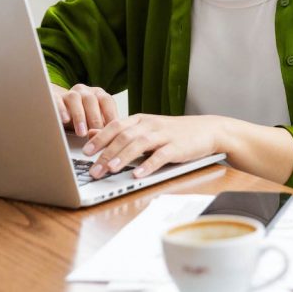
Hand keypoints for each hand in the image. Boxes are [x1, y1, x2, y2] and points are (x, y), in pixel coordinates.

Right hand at [50, 83, 118, 137]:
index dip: (110, 115)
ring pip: (74, 99)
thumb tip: (110, 139)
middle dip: (95, 118)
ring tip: (81, 133)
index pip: (106, 101)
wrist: (61, 114)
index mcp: (97, 94)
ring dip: (79, 116)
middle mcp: (84, 91)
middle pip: (91, 100)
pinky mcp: (54, 97)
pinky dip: (62, 110)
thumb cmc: (83, 119)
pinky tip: (65, 120)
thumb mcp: (95, 122)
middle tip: (96, 133)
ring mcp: (69, 93)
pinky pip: (57, 100)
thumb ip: (102, 127)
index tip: (112, 130)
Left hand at [82, 114, 221, 179]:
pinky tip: (138, 174)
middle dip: (106, 152)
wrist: (207, 130)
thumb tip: (93, 133)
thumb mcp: (147, 128)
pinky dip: (148, 165)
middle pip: (124, 136)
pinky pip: (161, 156)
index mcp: (141, 119)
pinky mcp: (178, 147)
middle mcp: (150, 124)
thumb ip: (122, 130)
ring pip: (140, 144)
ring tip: (110, 169)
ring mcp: (164, 135)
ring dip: (123, 157)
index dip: (100, 138)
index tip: (85, 152)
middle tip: (93, 169)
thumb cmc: (174, 132)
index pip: (116, 125)